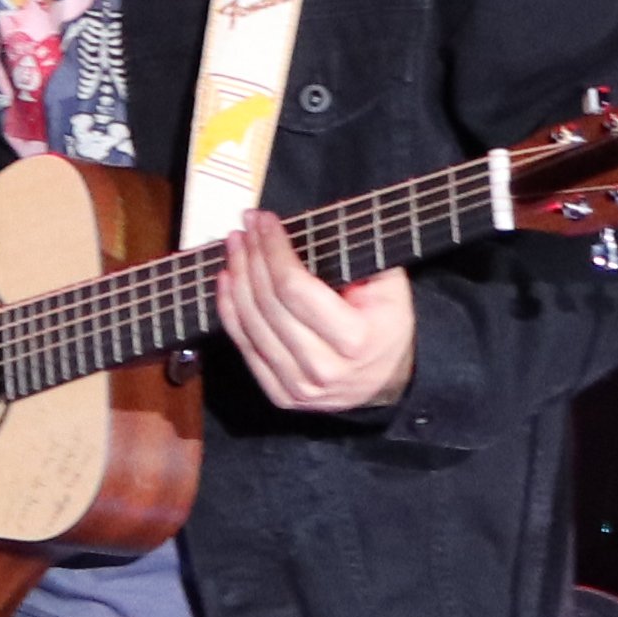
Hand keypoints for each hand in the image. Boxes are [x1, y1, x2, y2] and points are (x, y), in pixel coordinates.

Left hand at [216, 211, 415, 412]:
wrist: (390, 378)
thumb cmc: (386, 322)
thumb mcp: (389, 285)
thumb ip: (357, 256)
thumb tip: (309, 224)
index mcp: (354, 340)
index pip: (295, 287)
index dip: (272, 249)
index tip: (264, 220)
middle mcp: (324, 369)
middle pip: (268, 303)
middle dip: (252, 256)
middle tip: (245, 226)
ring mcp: (300, 388)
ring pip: (251, 324)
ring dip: (237, 277)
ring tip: (235, 246)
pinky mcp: (281, 396)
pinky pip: (245, 348)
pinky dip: (230, 311)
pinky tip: (227, 281)